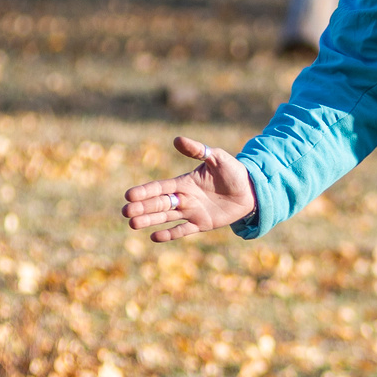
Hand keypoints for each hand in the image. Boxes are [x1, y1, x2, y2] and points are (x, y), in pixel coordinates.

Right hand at [121, 134, 256, 242]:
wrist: (251, 190)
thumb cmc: (233, 171)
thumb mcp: (217, 158)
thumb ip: (198, 150)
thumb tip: (177, 139)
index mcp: (184, 182)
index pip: (160, 187)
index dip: (145, 191)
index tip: (129, 195)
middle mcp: (184, 198)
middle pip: (159, 203)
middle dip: (142, 207)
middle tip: (126, 212)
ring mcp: (191, 212)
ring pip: (166, 217)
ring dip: (150, 220)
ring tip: (132, 224)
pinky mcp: (201, 224)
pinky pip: (183, 230)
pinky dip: (169, 234)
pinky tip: (154, 237)